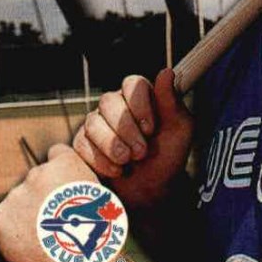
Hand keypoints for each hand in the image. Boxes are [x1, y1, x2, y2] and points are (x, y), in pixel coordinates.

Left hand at [0, 143, 94, 261]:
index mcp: (66, 164)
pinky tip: (27, 243)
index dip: (59, 172)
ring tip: (43, 236)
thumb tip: (70, 188)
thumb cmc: (98, 236)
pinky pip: (2, 219)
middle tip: (54, 220)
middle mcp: (38, 173)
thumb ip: (79, 184)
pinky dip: (11, 230)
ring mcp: (16, 195)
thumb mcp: (100, 197)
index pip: (56, 154)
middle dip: (41, 195)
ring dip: (26, 213)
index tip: (61, 188)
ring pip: (18, 200)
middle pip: (36, 178)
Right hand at [73, 69, 193, 207]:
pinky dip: (100, 159)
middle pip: (109, 101)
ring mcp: (97, 122)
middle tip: (141, 152)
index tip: (151, 128)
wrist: (152, 189)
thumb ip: (172, 102)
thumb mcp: (179, 130)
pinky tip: (117, 170)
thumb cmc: (168, 155)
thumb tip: (166, 71)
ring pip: (92, 122)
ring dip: (112, 145)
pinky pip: (81, 143)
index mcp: (140, 96)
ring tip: (128, 161)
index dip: (139, 104)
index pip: (132, 83)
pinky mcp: (83, 143)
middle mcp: (116, 105)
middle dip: (126, 130)